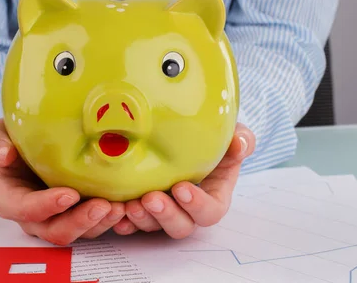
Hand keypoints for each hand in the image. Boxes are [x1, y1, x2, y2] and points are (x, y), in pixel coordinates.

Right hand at [0, 119, 125, 244]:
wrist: (20, 145)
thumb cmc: (6, 141)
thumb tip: (3, 154)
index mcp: (10, 198)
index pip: (25, 209)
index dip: (46, 206)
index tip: (69, 194)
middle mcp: (33, 215)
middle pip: (55, 230)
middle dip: (80, 221)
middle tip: (103, 206)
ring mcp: (56, 217)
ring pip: (78, 231)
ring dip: (100, 222)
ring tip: (120, 206)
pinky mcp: (76, 212)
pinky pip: (93, 223)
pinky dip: (110, 218)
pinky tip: (126, 205)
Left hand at [112, 123, 254, 237]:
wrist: (187, 130)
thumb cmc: (214, 135)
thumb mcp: (232, 133)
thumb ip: (241, 140)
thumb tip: (239, 144)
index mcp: (213, 195)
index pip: (210, 211)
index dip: (197, 205)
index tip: (181, 188)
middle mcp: (187, 208)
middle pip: (181, 226)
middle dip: (165, 215)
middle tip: (151, 198)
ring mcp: (163, 208)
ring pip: (153, 226)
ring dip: (142, 219)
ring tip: (129, 204)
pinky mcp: (141, 205)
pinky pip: (130, 221)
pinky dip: (121, 221)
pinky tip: (114, 212)